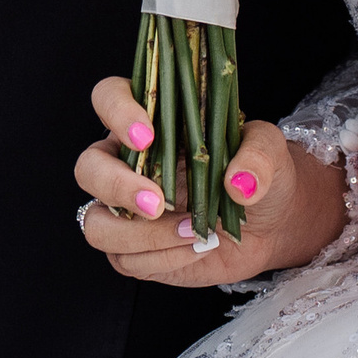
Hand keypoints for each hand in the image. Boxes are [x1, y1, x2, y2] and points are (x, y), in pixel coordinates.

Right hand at [75, 77, 346, 285]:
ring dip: (141, 234)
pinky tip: (196, 248)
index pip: (108, 98)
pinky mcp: (135, 249)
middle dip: (116, 186)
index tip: (147, 134)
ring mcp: (126, 210)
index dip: (116, 112)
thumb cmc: (259, 172)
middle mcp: (129, 163)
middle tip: (158, 202)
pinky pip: (126, 260)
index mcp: (151, 122)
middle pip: (87, 168)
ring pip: (97, 224)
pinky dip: (162, 258)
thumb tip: (238, 183)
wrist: (271, 222)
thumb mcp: (269, 150)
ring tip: (194, 231)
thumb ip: (257, 156)